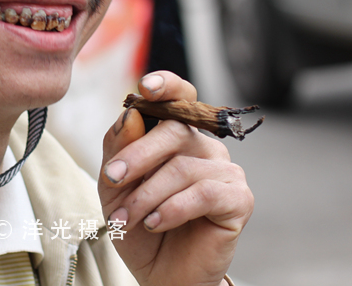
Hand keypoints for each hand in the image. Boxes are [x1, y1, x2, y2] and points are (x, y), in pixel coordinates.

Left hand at [98, 71, 252, 285]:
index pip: (180, 96)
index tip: (145, 88)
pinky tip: (154, 222)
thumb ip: (118, 148)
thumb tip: (130, 114)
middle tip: (112, 180)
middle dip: (137, 156)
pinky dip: (172, 208)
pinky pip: (203, 193)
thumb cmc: (139, 223)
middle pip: (174, 130)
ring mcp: (226, 170)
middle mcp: (205, 145)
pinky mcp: (239, 199)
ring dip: (146, 195)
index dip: (167, 85)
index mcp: (178, 134)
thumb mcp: (114, 185)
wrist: (161, 274)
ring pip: (182, 167)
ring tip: (125, 220)